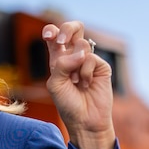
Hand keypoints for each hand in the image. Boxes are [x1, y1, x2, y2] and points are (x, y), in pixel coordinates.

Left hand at [43, 21, 115, 148]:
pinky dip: (85, 72)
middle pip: (73, 28)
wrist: (84, 120)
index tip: (48, 36)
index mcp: (58, 58)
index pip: (55, 36)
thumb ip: (62, 64)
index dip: (52, 31)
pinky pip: (91, 58)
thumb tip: (81, 53)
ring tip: (76, 82)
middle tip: (62, 41)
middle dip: (68, 29)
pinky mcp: (101, 66)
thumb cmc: (67, 104)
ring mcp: (88, 60)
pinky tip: (86, 85)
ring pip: (82, 44)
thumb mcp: (55, 84)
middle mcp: (73, 56)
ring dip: (75, 64)